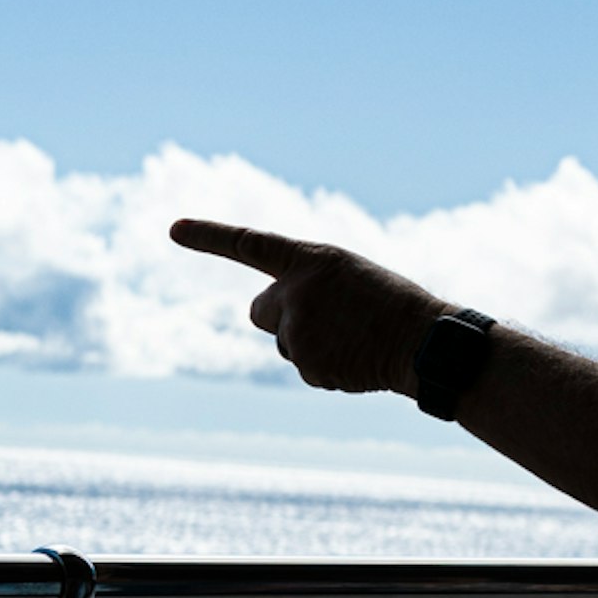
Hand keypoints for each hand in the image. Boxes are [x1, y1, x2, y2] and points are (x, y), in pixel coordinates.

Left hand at [169, 218, 446, 395]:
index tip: (173, 228)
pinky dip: (326, 367)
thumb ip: (308, 283)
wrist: (423, 342)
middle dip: (280, 318)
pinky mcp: (306, 364)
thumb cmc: (392, 304)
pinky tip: (355, 358)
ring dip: (310, 344)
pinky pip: (304, 368)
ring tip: (352, 339)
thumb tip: (278, 318)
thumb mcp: (349, 275)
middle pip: (260, 310)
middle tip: (323, 321)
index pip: (250, 243)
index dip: (209, 236)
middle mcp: (296, 292)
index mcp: (311, 259)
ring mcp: (299, 330)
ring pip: (284, 344)